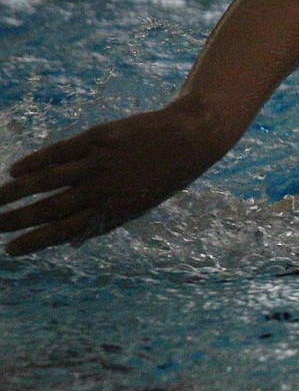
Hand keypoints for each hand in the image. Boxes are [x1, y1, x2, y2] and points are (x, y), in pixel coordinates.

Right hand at [0, 96, 227, 255]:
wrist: (189, 139)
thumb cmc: (162, 175)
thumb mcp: (139, 206)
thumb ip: (104, 223)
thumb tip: (71, 244)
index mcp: (115, 210)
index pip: (67, 231)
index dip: (37, 242)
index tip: (11, 251)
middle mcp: (104, 189)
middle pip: (52, 207)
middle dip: (18, 219)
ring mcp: (100, 163)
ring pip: (49, 180)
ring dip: (17, 192)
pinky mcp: (98, 139)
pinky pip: (59, 153)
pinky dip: (36, 162)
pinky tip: (15, 170)